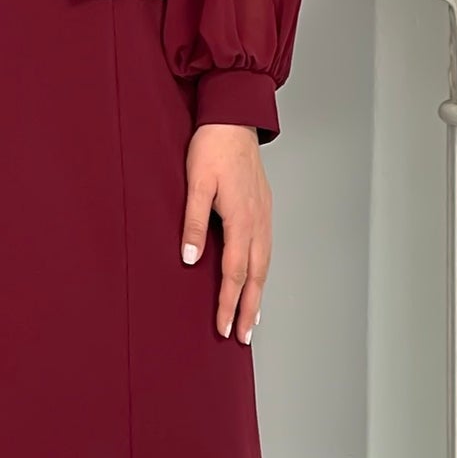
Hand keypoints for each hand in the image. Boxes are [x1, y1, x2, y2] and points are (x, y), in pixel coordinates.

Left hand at [181, 123, 269, 342]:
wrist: (234, 118)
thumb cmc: (211, 148)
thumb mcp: (195, 182)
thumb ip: (192, 221)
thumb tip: (190, 258)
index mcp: (240, 219)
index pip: (234, 273)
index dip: (228, 303)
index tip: (223, 329)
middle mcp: (258, 222)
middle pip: (255, 277)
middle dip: (249, 310)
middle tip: (242, 339)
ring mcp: (264, 216)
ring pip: (265, 265)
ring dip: (258, 296)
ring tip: (252, 321)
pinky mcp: (263, 209)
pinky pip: (266, 251)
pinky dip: (262, 273)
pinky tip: (257, 281)